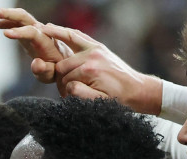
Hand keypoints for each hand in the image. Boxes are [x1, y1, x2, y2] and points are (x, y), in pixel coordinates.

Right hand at [0, 7, 69, 83]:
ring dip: (1, 17)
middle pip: (24, 18)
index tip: (5, 34)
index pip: (33, 32)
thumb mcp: (52, 75)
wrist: (63, 65)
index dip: (20, 32)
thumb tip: (36, 63)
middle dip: (8, 14)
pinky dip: (1, 23)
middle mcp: (40, 32)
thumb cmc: (57, 71)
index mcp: (47, 42)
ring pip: (17, 19)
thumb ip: (45, 71)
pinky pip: (13, 24)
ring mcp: (32, 30)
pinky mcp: (26, 32)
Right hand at [39, 23, 160, 112]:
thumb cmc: (119, 99)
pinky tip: (48, 27)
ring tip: (61, 68)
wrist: (138, 90)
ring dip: (60, 61)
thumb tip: (67, 86)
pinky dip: (61, 32)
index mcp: (90, 70)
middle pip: (63, 67)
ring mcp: (95, 48)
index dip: (64, 90)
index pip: (65, 80)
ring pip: (66, 53)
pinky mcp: (98, 46)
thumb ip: (80, 94)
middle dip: (62, 78)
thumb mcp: (99, 102)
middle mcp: (92, 56)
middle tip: (67, 90)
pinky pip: (76, 36)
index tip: (68, 97)